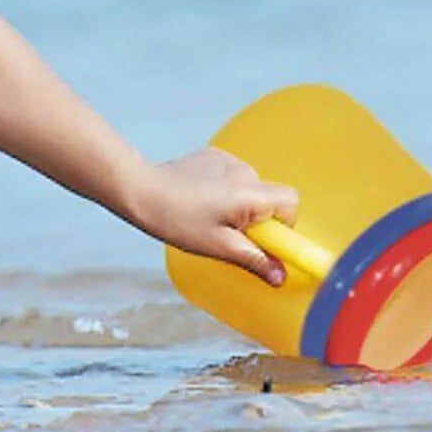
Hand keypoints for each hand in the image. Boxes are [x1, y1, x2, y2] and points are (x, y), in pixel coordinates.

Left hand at [131, 149, 298, 285]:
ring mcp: (228, 160)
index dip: (284, 224)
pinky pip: (232, 176)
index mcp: (250, 193)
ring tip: (208, 216)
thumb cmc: (177, 220)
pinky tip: (200, 198)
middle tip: (229, 233)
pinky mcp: (213, 156)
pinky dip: (225, 189)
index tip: (264, 239)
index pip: (291, 202)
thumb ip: (254, 260)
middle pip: (271, 196)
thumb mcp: (218, 246)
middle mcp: (244, 171)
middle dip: (258, 217)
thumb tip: (280, 276)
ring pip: (250, 188)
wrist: (140, 190)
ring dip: (239, 204)